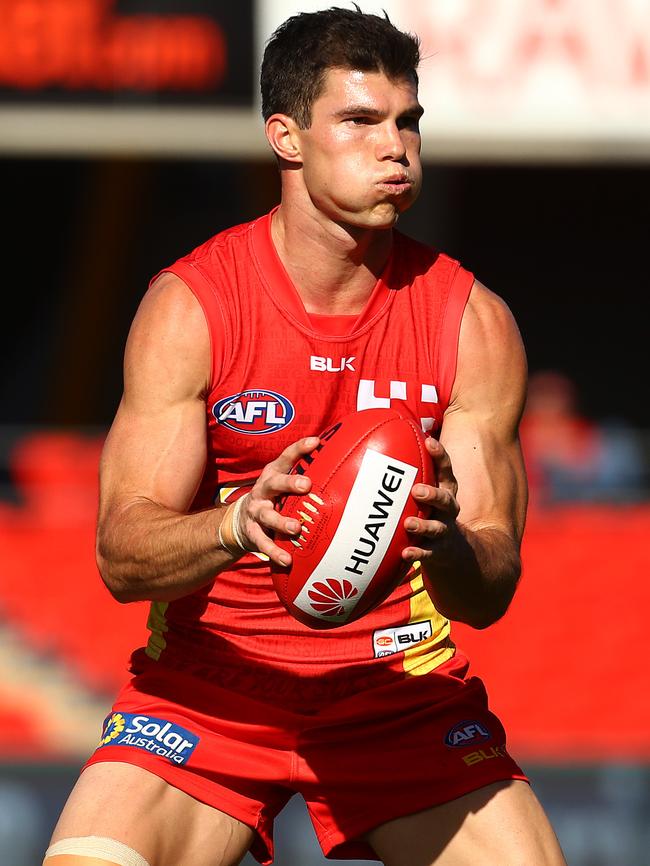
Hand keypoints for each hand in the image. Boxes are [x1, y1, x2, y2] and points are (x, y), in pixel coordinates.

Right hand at [233, 437, 319, 565]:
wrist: (240, 522)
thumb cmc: (274, 499)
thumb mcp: (283, 484)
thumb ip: (305, 476)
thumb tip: (344, 466)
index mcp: (273, 474)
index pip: (286, 457)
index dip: (300, 449)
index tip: (316, 442)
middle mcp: (263, 490)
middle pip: (274, 483)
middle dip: (290, 483)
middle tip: (307, 485)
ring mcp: (256, 511)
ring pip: (268, 516)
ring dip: (282, 522)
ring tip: (297, 528)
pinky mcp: (252, 532)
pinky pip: (263, 543)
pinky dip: (275, 552)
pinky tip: (287, 560)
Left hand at [402, 437, 460, 563]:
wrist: (454, 550)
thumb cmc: (430, 511)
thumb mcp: (427, 492)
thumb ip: (409, 475)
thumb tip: (378, 447)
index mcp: (445, 490)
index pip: (446, 469)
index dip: (440, 455)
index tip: (429, 442)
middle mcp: (448, 509)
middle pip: (446, 499)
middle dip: (432, 494)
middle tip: (416, 490)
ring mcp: (444, 530)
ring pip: (437, 527)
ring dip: (423, 525)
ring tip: (408, 523)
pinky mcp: (438, 551)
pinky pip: (428, 553)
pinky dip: (418, 553)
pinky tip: (405, 553)